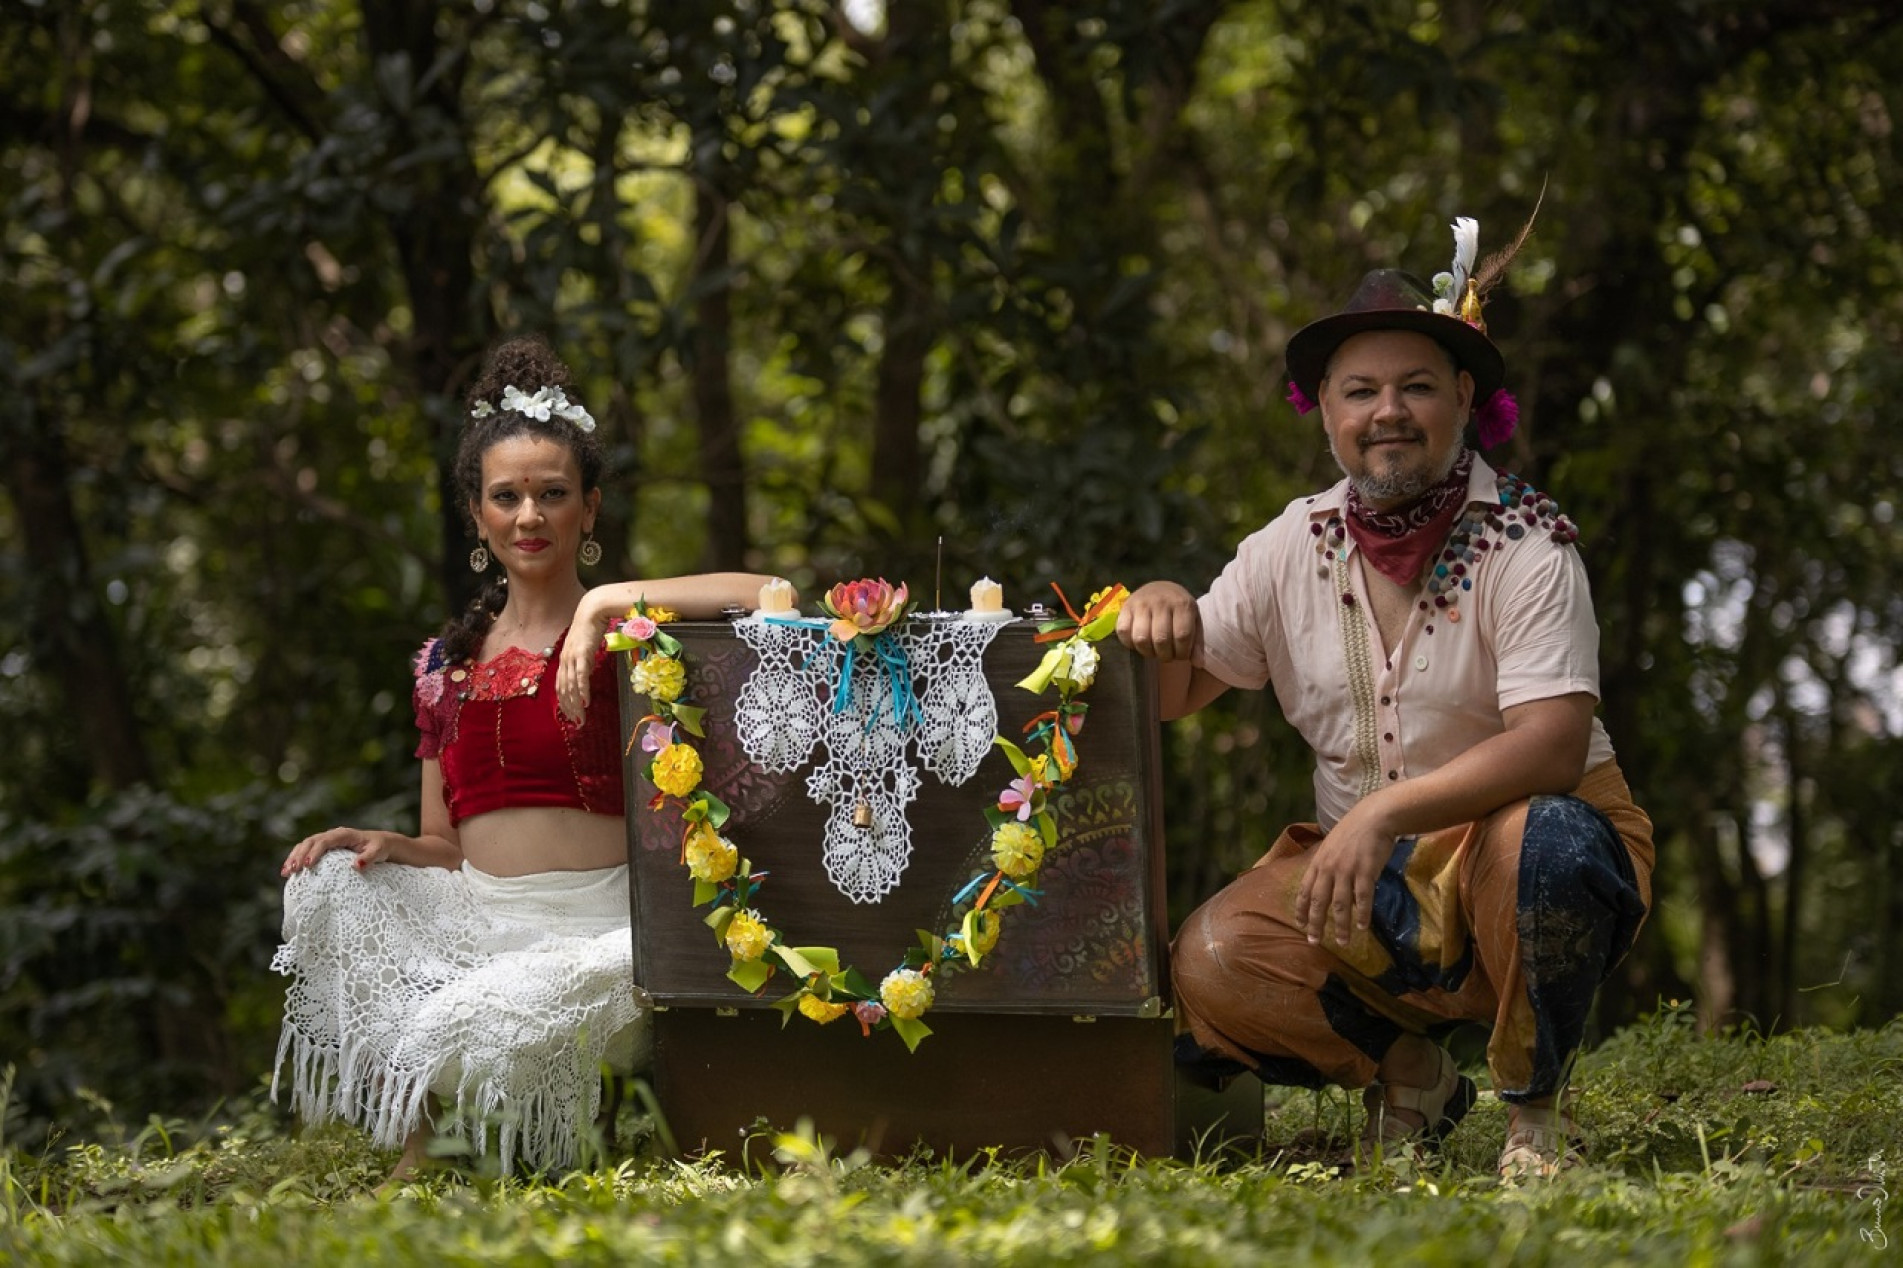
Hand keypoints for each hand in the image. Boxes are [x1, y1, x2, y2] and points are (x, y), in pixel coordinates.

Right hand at [281, 827, 393, 876]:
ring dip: (294, 857)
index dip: (315, 851)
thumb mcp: (379, 852)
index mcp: (344, 834)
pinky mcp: (323, 848)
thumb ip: (369, 858)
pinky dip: (296, 859)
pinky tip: (288, 871)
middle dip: (299, 855)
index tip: (308, 865)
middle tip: (293, 870)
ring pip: (305, 845)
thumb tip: (356, 866)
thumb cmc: (380, 847)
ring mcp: (327, 840)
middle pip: (311, 841)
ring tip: (286, 872)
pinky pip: (306, 851)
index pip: (325, 841)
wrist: (381, 844)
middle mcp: (333, 835)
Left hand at [558, 589, 613, 721]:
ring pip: (571, 686)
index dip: (564, 703)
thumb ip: (583, 664)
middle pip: (564, 690)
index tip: (571, 717)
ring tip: (581, 718)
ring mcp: (571, 658)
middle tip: (576, 723)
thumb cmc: (590, 630)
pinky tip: (585, 701)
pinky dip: (582, 690)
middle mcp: (564, 661)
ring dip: (575, 704)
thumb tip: (586, 676)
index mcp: (564, 661)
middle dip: (569, 709)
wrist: (591, 613)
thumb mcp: (585, 651)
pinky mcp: (581, 654)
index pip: (561, 687)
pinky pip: (581, 676)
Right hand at [1116, 581, 1201, 661]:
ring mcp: (1141, 603)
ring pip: (1141, 639)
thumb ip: (1197, 643)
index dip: (1182, 653)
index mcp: (1182, 604)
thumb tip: (1198, 664)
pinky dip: (1129, 643)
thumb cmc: (1178, 609)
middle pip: (1161, 640)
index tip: (1181, 655)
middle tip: (1166, 655)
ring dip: (1148, 652)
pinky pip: (1123, 632)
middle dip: (1165, 656)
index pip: (1182, 636)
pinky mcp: (1125, 607)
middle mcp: (1161, 601)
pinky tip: (1138, 643)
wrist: (1160, 587)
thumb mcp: (1194, 621)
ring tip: (1153, 651)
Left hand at [1294, 800, 1398, 946]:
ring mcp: (1347, 870)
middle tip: (1314, 941)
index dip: (1302, 909)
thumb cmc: (1353, 831)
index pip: (1305, 890)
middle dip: (1315, 924)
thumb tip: (1327, 887)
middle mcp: (1329, 868)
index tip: (1300, 924)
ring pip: (1341, 904)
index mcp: (1318, 862)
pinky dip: (1362, 914)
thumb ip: (1327, 866)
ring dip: (1341, 926)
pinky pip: (1363, 898)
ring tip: (1342, 942)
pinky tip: (1361, 927)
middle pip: (1319, 901)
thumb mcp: (1331, 846)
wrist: (1374, 817)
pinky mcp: (1366, 871)